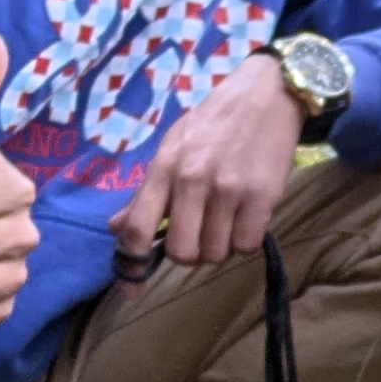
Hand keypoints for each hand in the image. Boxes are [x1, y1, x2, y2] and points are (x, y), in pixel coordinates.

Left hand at [117, 54, 305, 272]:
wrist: (265, 93)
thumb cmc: (214, 123)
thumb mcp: (172, 147)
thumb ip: (146, 192)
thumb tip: (115, 228)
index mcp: (164, 168)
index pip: (138, 228)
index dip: (132, 265)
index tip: (132, 288)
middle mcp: (193, 180)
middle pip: (182, 252)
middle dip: (190, 253)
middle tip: (200, 235)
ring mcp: (229, 189)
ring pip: (216, 252)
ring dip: (220, 245)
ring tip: (226, 219)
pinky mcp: (262, 196)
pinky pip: (247, 244)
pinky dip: (246, 239)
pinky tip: (247, 216)